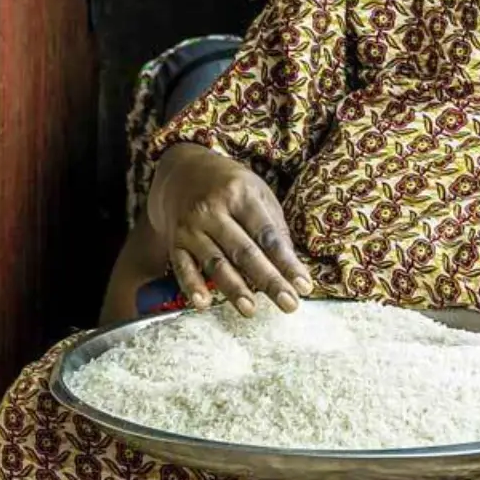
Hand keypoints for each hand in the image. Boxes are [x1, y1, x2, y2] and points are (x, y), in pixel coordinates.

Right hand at [147, 144, 312, 316]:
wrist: (181, 170)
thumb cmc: (228, 185)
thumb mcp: (256, 191)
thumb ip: (273, 226)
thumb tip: (290, 266)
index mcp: (239, 194)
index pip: (266, 234)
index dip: (286, 261)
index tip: (304, 286)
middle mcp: (212, 209)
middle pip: (244, 250)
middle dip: (268, 280)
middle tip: (289, 304)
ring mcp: (191, 226)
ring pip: (215, 261)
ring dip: (233, 288)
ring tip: (250, 309)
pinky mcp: (175, 240)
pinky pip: (182, 266)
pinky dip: (191, 285)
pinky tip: (202, 302)